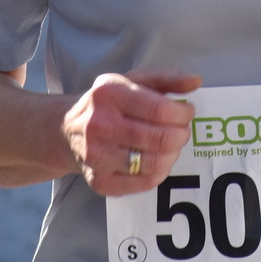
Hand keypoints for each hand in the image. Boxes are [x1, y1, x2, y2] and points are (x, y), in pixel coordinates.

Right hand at [63, 69, 200, 195]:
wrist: (65, 130)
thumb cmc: (106, 104)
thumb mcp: (131, 81)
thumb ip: (166, 78)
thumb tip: (195, 80)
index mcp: (109, 94)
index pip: (160, 109)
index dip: (183, 114)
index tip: (187, 113)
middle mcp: (99, 124)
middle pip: (160, 138)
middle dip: (181, 135)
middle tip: (181, 131)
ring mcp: (97, 156)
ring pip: (154, 163)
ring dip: (172, 155)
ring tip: (170, 146)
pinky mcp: (99, 181)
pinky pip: (144, 183)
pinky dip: (159, 173)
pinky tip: (157, 161)